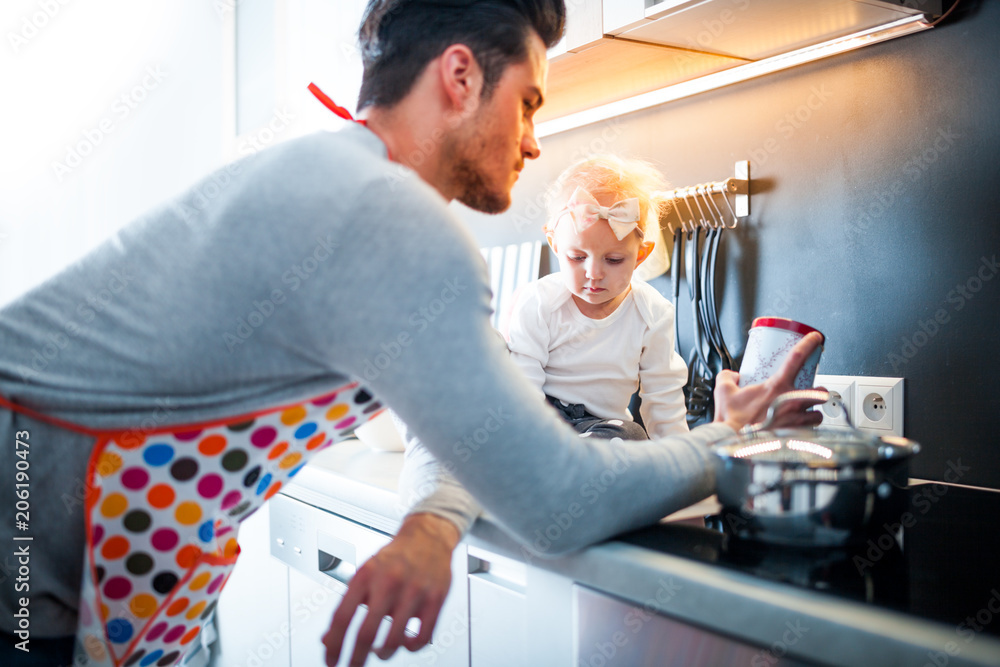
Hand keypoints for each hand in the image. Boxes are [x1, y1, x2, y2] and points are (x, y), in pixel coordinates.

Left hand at [323, 512, 460, 665]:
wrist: (428, 536)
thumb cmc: (394, 558)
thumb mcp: (365, 575)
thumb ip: (347, 606)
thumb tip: (328, 639)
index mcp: (366, 575)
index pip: (341, 617)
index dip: (333, 645)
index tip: (331, 660)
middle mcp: (388, 582)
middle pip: (365, 633)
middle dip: (355, 659)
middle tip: (353, 666)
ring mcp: (413, 591)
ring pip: (394, 640)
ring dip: (383, 654)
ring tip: (380, 651)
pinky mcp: (435, 599)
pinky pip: (422, 637)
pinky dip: (411, 647)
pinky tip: (406, 643)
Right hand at [714, 332, 825, 431]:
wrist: (734, 443)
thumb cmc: (732, 421)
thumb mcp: (723, 391)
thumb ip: (727, 377)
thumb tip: (733, 375)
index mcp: (776, 387)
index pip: (796, 358)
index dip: (808, 344)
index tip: (814, 338)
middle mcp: (791, 402)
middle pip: (820, 391)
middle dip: (818, 392)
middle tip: (812, 391)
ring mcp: (797, 420)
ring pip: (818, 414)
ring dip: (814, 412)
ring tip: (806, 413)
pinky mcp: (796, 436)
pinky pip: (811, 431)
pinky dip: (808, 429)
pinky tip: (800, 428)